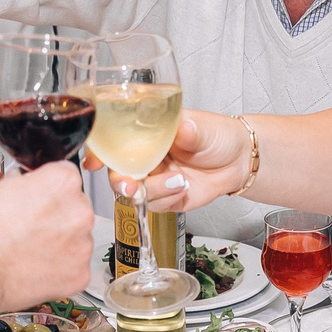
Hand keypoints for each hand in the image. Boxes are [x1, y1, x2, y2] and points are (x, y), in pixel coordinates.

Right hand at [0, 161, 93, 317]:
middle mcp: (79, 211)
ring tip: (29, 254)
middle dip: (58, 218)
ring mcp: (82, 245)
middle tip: (30, 231)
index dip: (48, 190)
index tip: (38, 201)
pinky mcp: (79, 275)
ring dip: (60, 246)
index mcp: (61, 182)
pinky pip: (74, 269)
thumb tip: (26, 187)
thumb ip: (24, 185)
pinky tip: (34, 271)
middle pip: (76, 209)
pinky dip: (59, 272)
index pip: (67, 177)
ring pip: (77, 241)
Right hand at [109, 108, 248, 212]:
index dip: (98, 149)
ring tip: (178, 181)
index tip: (93, 159)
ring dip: (152, 191)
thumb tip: (183, 129)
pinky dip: (168, 199)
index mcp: (145, 132)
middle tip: (131, 185)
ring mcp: (152, 178)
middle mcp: (143, 156)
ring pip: (134, 192)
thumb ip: (191, 130)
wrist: (239, 162)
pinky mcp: (164, 197)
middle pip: (116, 170)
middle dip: (120, 181)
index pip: (113, 139)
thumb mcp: (204, 126)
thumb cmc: (218, 136)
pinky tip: (184, 188)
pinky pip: (154, 205)